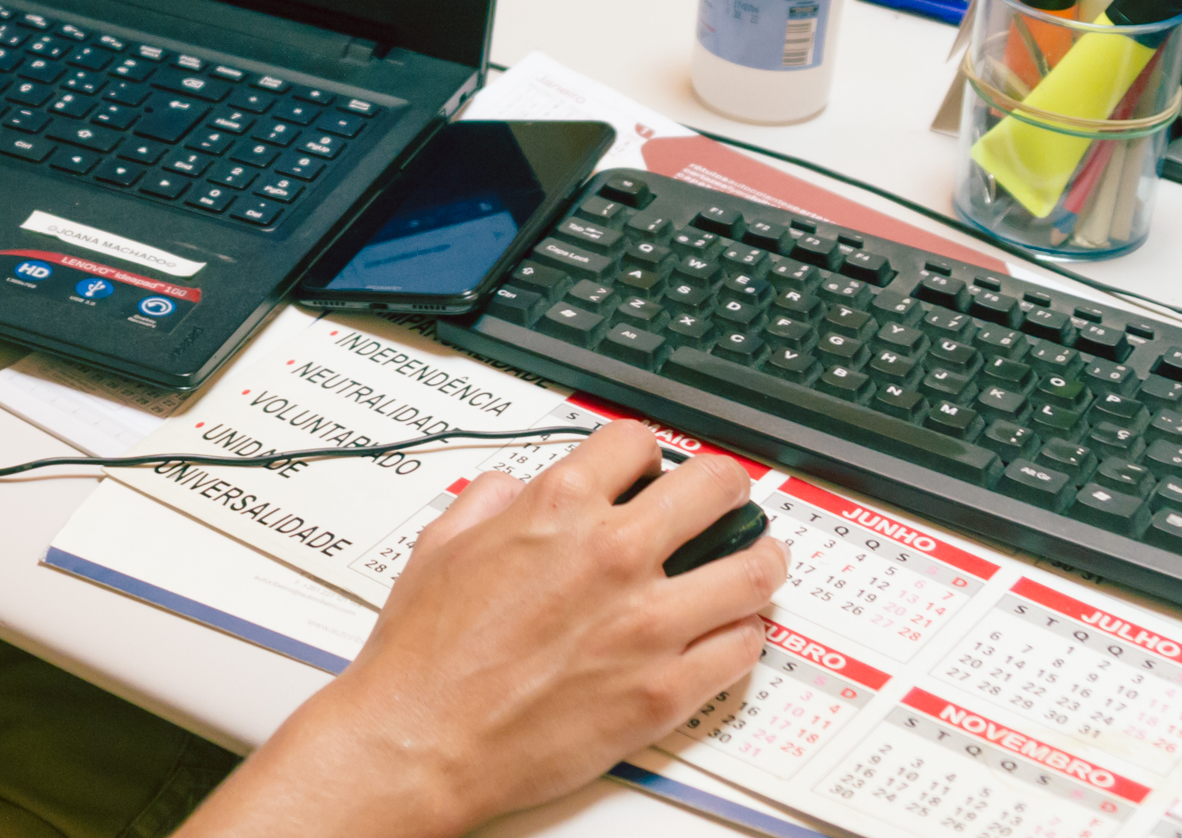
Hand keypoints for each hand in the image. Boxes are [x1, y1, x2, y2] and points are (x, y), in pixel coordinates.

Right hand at [183, 422, 784, 837]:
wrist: (425, 740)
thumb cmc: (427, 655)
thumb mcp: (441, 545)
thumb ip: (490, 500)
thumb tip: (516, 490)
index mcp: (558, 509)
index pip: (639, 441)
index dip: (645, 454)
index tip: (651, 470)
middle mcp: (614, 555)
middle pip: (719, 487)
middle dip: (725, 488)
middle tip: (724, 501)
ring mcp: (650, 625)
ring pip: (756, 569)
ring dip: (756, 561)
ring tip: (749, 565)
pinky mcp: (667, 690)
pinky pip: (743, 648)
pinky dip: (740, 634)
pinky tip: (724, 632)